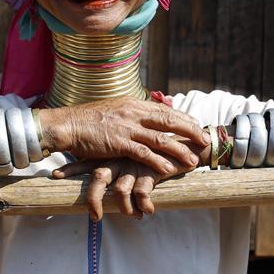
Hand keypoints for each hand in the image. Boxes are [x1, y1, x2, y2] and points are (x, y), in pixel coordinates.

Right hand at [38, 97, 208, 174]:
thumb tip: (145, 118)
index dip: (183, 118)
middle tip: (204, 140)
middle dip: (190, 131)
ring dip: (179, 150)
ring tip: (192, 161)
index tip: (197, 125)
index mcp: (133, 104)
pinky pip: (142, 153)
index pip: (164, 110)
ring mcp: (127, 127)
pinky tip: (168, 169)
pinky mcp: (118, 143)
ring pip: (160, 139)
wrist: (68, 125)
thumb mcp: (114, 110)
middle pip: (169, 121)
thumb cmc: (88, 120)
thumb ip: (131, 114)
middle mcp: (133, 112)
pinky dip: (157, 162)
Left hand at [53, 156, 193, 220]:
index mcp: (114, 153)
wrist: (185, 143)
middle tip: (95, 217)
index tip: (54, 174)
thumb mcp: (134, 154)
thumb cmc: (157, 152)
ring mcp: (135, 164)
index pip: (88, 160)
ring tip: (132, 217)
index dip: (72, 168)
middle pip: (98, 177)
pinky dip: (143, 206)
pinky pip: (142, 194)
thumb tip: (106, 177)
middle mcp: (121, 158)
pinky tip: (147, 212)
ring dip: (124, 209)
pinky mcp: (151, 171)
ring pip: (120, 191)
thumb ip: (119, 159)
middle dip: (93, 199)